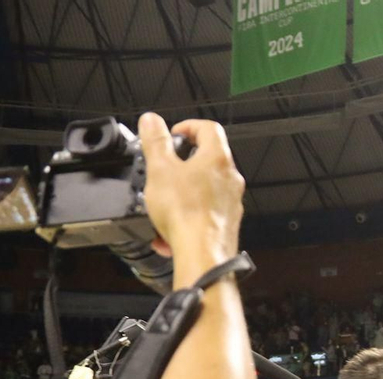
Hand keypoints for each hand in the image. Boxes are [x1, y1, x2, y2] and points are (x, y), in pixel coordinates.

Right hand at [139, 113, 244, 272]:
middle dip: (183, 163)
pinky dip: (187, 216)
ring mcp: (231, 203)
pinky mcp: (226, 224)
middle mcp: (230, 179)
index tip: (173, 134)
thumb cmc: (186, 213)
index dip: (188, 126)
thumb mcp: (160, 169)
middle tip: (165, 168)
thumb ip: (155, 142)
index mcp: (217, 159)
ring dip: (182, 193)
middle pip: (208, 160)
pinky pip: (204, 213)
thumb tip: (151, 121)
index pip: (208, 128)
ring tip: (163, 204)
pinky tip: (168, 232)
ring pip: (205, 189)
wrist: (202, 254)